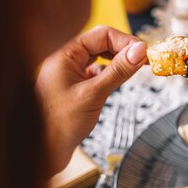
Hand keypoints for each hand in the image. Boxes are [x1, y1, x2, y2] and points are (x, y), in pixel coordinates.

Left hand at [36, 26, 146, 173]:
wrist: (43, 152)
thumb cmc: (59, 125)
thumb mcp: (94, 94)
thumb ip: (117, 71)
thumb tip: (139, 50)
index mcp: (65, 56)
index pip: (100, 35)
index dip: (125, 41)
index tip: (144, 53)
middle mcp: (65, 62)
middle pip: (100, 44)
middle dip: (123, 50)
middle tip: (144, 61)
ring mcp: (69, 75)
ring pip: (98, 58)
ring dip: (117, 62)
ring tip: (134, 70)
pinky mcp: (74, 89)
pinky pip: (94, 74)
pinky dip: (108, 75)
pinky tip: (116, 83)